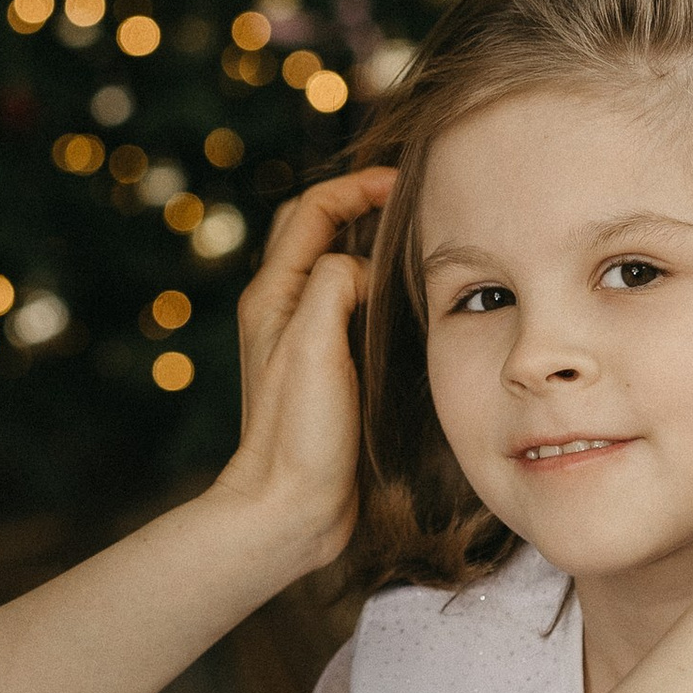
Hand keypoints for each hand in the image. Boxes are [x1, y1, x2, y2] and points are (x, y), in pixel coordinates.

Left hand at [214, 167, 394, 575]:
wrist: (290, 508)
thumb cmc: (298, 432)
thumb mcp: (313, 343)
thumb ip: (334, 283)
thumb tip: (362, 266)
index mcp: (274, 294)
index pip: (313, 210)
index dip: (358, 186)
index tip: (405, 184)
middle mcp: (284, 308)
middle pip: (319, 227)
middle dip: (361, 202)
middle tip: (412, 199)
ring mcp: (305, 337)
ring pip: (338, 265)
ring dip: (371, 242)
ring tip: (418, 238)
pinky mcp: (328, 366)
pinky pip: (352, 304)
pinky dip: (379, 285)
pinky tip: (411, 300)